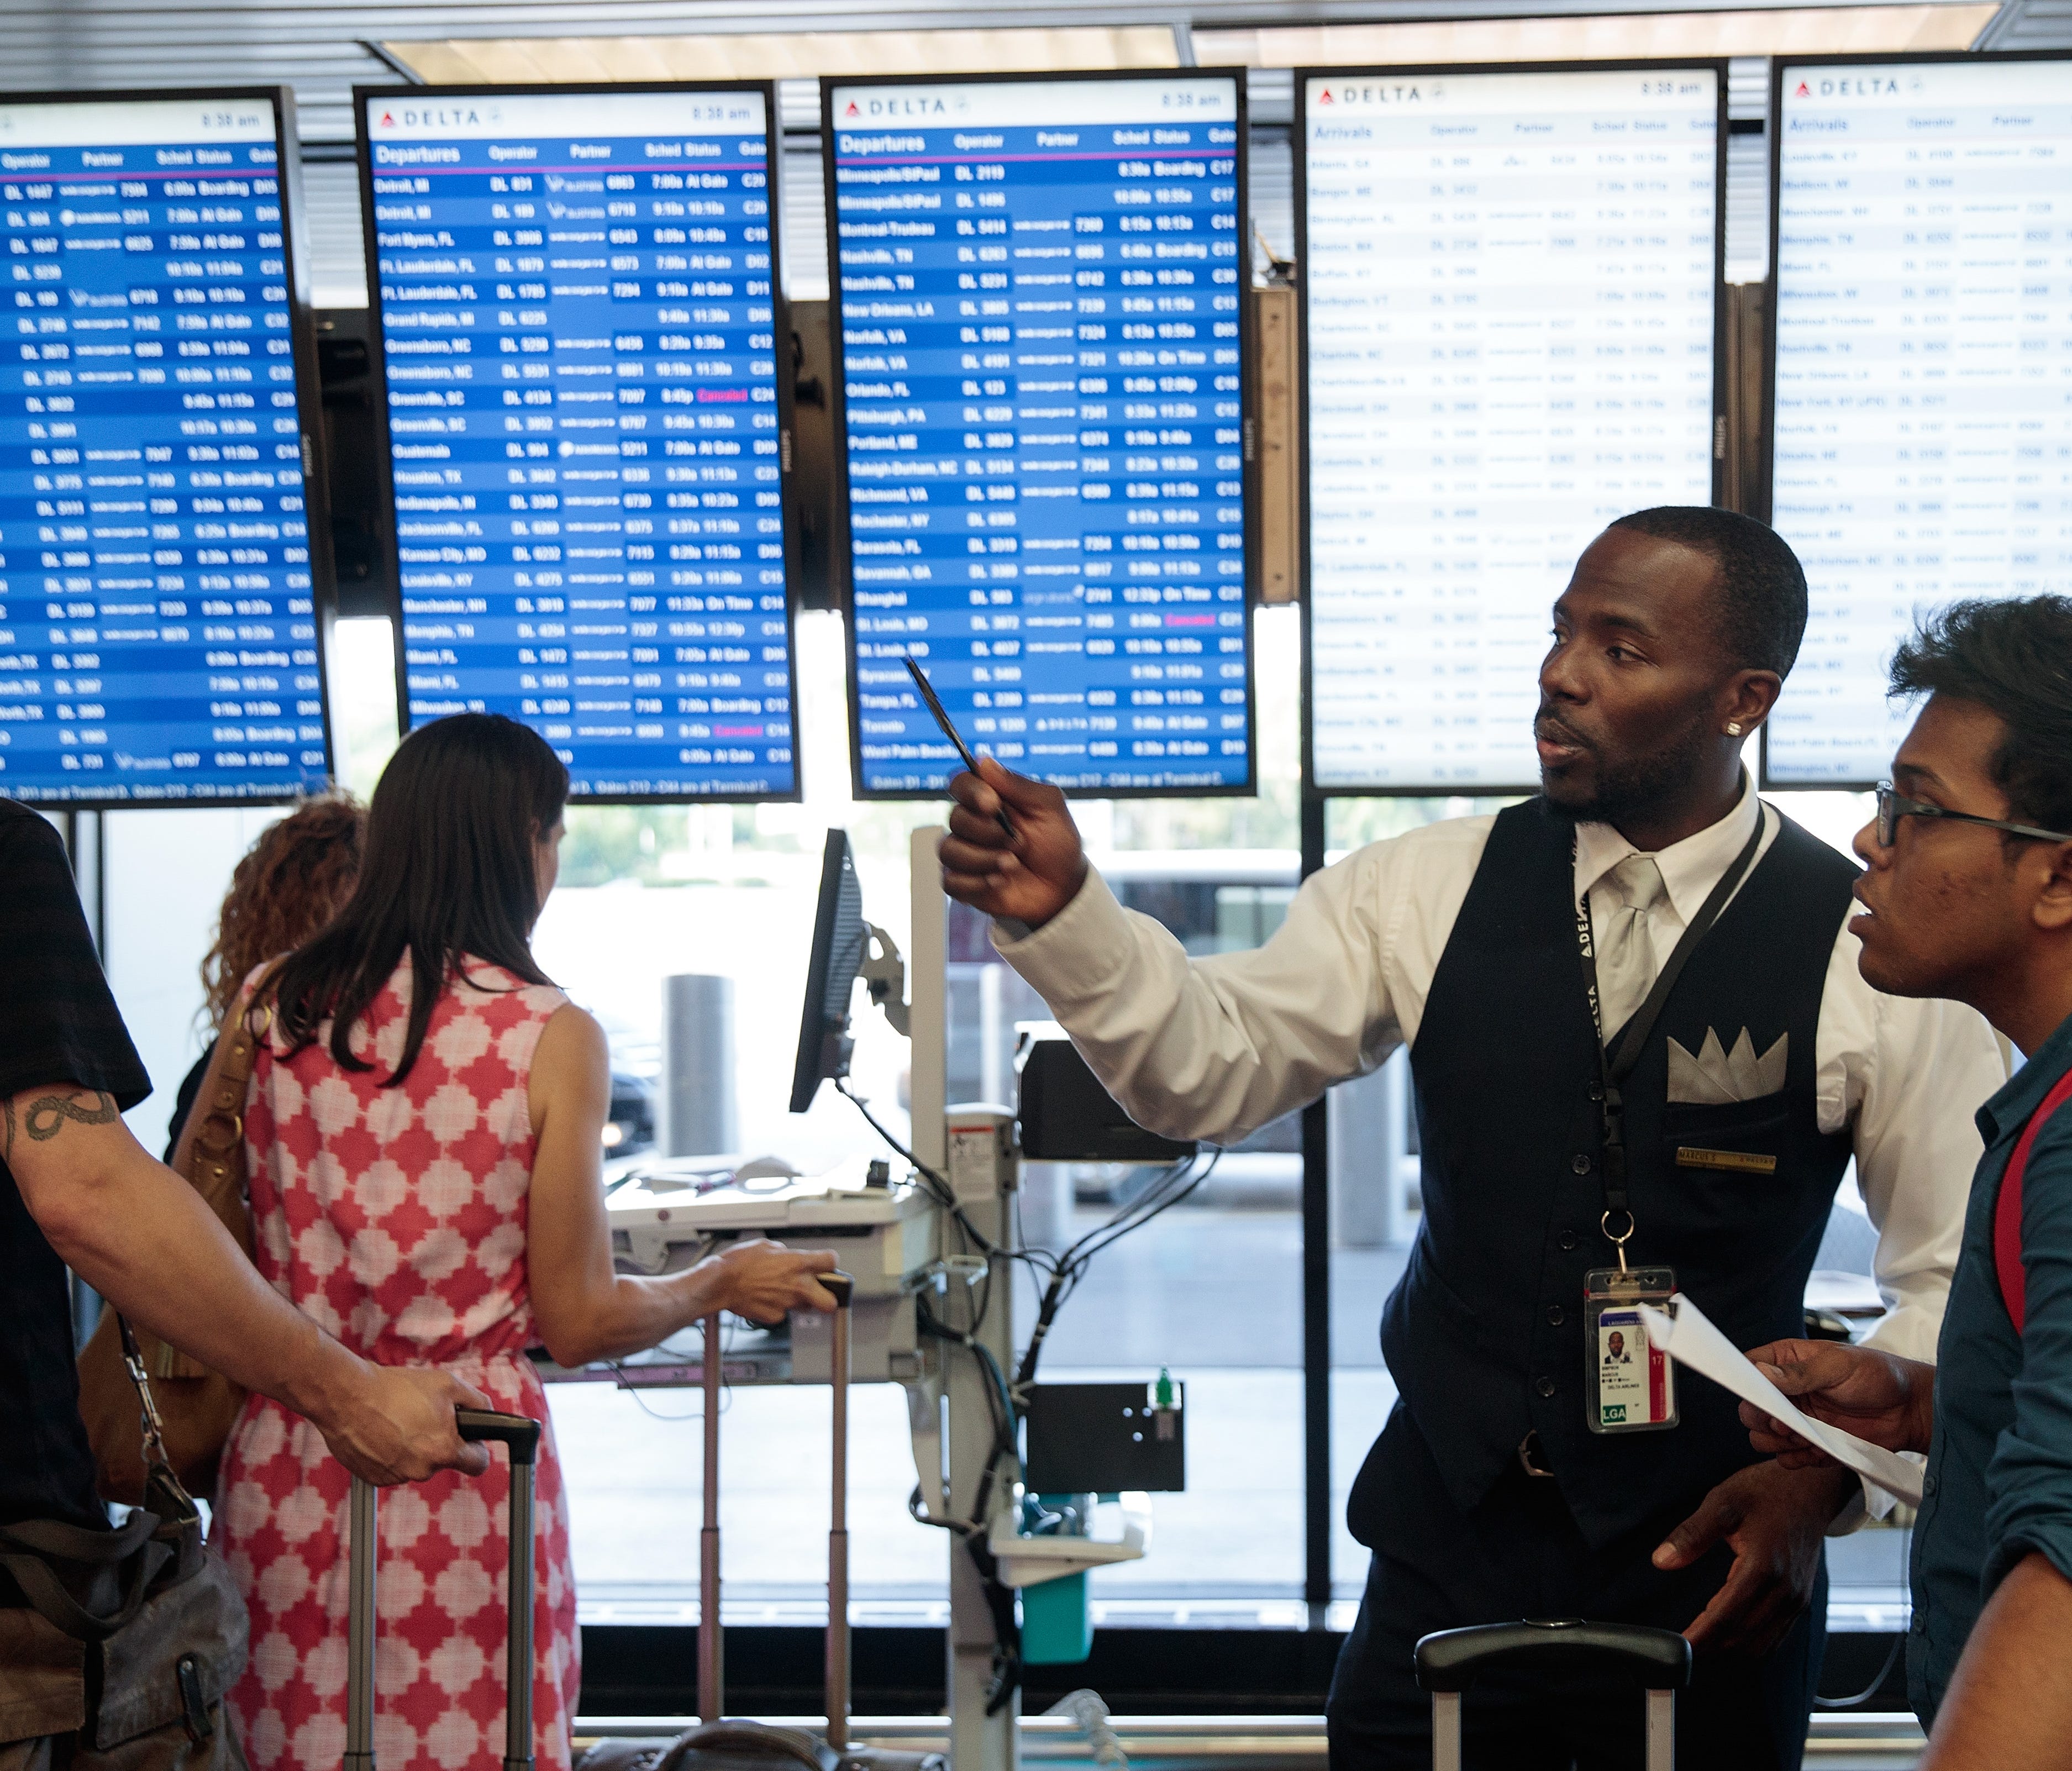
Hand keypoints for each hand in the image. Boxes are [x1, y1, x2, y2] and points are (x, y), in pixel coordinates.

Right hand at [320, 1362, 493, 1485]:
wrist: (347, 1396)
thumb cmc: (395, 1389)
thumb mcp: (447, 1384)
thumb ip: (476, 1401)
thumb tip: (487, 1413)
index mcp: (444, 1450)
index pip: (478, 1464)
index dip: (477, 1450)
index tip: (472, 1442)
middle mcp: (421, 1470)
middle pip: (442, 1459)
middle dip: (438, 1441)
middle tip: (423, 1416)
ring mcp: (396, 1476)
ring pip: (416, 1463)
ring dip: (412, 1446)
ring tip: (398, 1420)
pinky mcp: (373, 1478)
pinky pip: (393, 1467)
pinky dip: (391, 1453)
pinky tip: (382, 1431)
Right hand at [707, 1238, 838, 1325]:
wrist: (721, 1283)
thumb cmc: (740, 1263)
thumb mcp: (767, 1246)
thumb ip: (785, 1253)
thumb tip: (789, 1257)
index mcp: (799, 1263)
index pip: (832, 1261)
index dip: (829, 1262)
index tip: (825, 1264)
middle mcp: (798, 1285)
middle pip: (830, 1302)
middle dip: (828, 1299)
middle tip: (820, 1293)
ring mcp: (788, 1303)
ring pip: (804, 1307)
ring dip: (798, 1300)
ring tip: (779, 1290)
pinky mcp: (775, 1317)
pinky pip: (782, 1312)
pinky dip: (776, 1307)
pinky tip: (764, 1297)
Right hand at [939, 757, 1087, 929]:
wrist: (1064, 888)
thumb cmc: (1057, 843)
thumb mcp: (1049, 808)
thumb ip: (1018, 785)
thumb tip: (983, 762)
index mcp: (989, 799)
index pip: (960, 782)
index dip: (970, 791)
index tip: (992, 804)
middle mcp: (972, 824)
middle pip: (954, 818)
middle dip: (988, 833)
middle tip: (1019, 842)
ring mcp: (964, 853)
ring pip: (949, 851)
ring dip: (984, 859)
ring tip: (1012, 864)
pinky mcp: (962, 883)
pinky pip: (950, 881)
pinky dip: (977, 883)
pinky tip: (1000, 882)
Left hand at [1654, 1460, 1857, 1654]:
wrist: (1810, 1489)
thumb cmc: (1766, 1492)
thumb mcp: (1722, 1502)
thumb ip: (1691, 1534)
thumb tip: (1662, 1561)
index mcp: (1763, 1567)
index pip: (1725, 1617)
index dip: (1700, 1638)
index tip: (1677, 1649)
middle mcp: (1784, 1591)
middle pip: (1743, 1638)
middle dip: (1711, 1650)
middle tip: (1681, 1654)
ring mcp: (1796, 1599)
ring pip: (1761, 1644)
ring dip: (1730, 1653)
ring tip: (1700, 1651)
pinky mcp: (1800, 1601)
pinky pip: (1776, 1636)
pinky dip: (1751, 1646)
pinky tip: (1729, 1641)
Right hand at [1739, 1338, 1934, 1464]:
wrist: (1912, 1411)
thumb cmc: (1879, 1376)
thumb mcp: (1839, 1366)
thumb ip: (1800, 1373)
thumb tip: (1761, 1373)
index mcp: (1788, 1362)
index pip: (1749, 1369)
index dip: (1747, 1383)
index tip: (1757, 1397)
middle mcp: (1787, 1392)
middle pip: (1751, 1409)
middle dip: (1763, 1420)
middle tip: (1785, 1423)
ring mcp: (1799, 1420)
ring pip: (1763, 1438)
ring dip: (1778, 1443)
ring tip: (1804, 1437)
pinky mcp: (1812, 1445)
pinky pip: (1787, 1458)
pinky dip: (1797, 1458)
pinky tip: (1817, 1450)